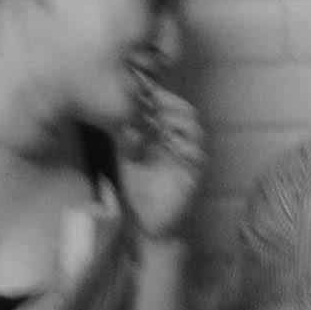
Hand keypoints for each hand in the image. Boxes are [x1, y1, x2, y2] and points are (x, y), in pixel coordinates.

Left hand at [116, 76, 206, 248]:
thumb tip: (112, 107)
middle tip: (152, 101)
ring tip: (162, 121)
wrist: (143, 222)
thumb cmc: (134, 189)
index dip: (158, 95)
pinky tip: (172, 144)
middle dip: (170, 103)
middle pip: (186, 111)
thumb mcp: (123, 155)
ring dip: (179, 121)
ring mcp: (189, 158)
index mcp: (165, 134)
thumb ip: (122, 132)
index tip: (141, 87)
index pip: (168, 105)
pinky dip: (187, 147)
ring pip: (195, 129)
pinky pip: (198, 155)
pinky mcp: (194, 175)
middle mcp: (180, 142)